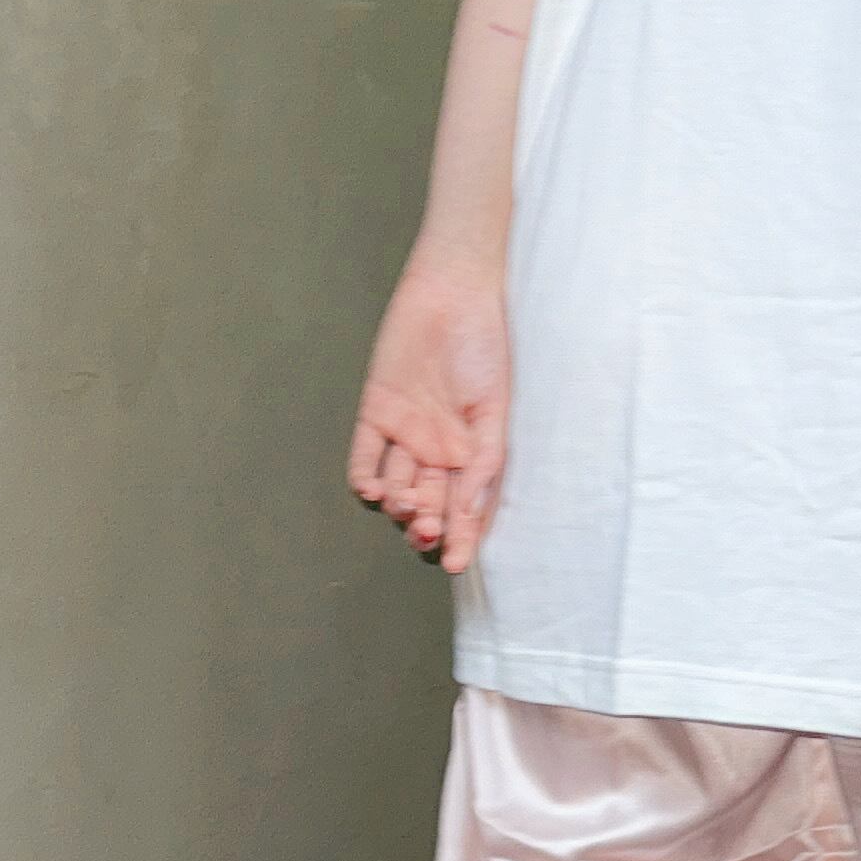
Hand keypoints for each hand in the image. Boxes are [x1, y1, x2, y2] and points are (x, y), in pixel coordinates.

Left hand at [347, 266, 508, 575]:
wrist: (453, 296)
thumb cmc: (486, 350)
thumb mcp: (494, 413)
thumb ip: (483, 465)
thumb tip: (469, 514)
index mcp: (474, 454)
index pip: (467, 509)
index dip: (463, 539)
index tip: (457, 564)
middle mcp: (438, 451)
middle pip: (428, 505)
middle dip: (428, 524)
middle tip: (428, 530)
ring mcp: (406, 434)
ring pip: (397, 487)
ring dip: (400, 504)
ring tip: (408, 504)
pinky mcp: (376, 414)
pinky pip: (365, 457)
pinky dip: (366, 478)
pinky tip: (373, 490)